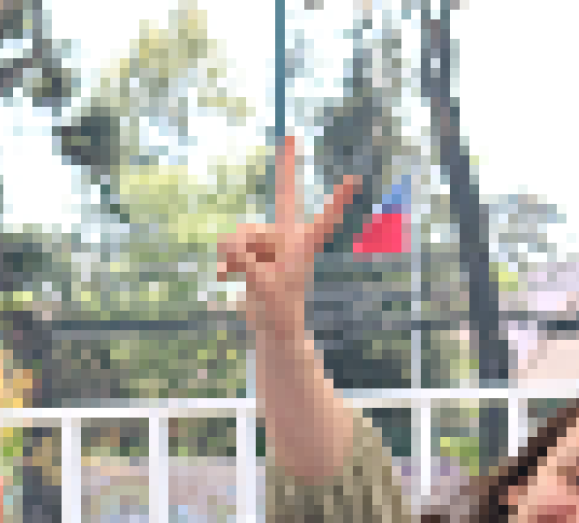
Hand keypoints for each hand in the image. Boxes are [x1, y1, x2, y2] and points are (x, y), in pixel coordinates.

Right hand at [216, 133, 361, 339]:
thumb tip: (228, 247)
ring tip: (233, 274)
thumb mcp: (261, 287)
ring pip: (242, 233)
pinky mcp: (251, 252)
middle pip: (281, 197)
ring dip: (233, 254)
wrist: (272, 330)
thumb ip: (244, 262)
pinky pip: (230, 246)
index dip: (336, 200)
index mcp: (302, 245)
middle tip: (291, 135)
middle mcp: (287, 236)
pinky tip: (225, 277)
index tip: (353, 181)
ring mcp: (269, 242)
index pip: (323, 219)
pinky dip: (226, 263)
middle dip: (286, 166)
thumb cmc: (278, 311)